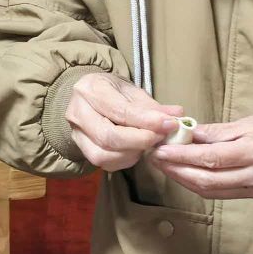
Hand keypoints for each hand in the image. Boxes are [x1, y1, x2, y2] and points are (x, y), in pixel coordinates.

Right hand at [65, 72, 182, 170]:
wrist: (88, 97)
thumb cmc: (112, 91)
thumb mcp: (131, 90)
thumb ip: (151, 105)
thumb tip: (176, 115)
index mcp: (89, 90)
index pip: (120, 111)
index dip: (147, 121)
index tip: (169, 124)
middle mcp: (77, 113)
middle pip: (109, 137)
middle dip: (140, 141)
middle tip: (161, 137)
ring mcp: (76, 134)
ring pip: (104, 155)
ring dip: (133, 153)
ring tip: (148, 143)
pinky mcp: (82, 150)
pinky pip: (105, 163)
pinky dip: (125, 160)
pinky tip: (136, 150)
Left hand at [152, 107, 252, 198]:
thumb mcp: (249, 122)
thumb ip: (217, 132)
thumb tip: (187, 134)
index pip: (212, 158)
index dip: (183, 157)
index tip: (162, 151)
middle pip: (209, 180)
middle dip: (178, 171)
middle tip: (158, 160)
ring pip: (213, 191)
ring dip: (186, 181)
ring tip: (167, 168)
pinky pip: (223, 194)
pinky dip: (202, 186)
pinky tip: (187, 176)